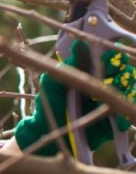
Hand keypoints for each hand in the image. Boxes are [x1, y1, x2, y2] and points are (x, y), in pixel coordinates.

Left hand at [14, 40, 135, 155]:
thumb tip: (80, 44)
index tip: (111, 58)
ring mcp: (111, 102)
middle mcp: (105, 85)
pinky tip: (117, 121)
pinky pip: (127, 115)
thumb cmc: (49, 102)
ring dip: (127, 92)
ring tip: (117, 96)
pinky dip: (125, 116)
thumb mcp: (53, 83)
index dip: (114, 57)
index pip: (110, 60)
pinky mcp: (114, 120)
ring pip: (130, 92)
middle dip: (123, 74)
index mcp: (92, 73)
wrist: (47, 130)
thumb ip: (69, 65)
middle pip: (125, 74)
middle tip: (116, 78)